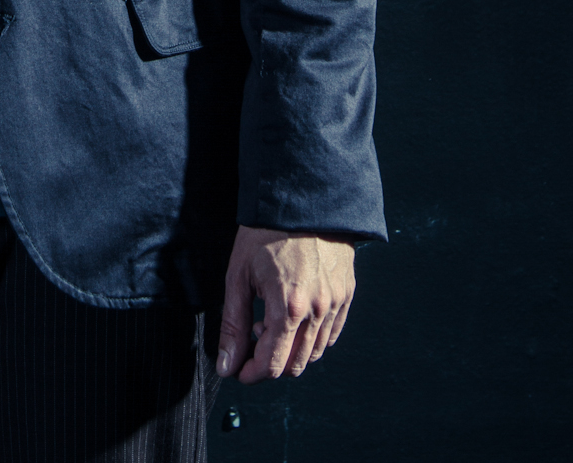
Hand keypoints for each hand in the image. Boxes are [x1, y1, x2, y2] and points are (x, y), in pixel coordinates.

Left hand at [216, 226, 354, 383]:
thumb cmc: (265, 233)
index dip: (252, 374)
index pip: (273, 365)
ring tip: (270, 323)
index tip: (240, 370)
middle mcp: (317, 312)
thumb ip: (233, 325)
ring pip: (315, 353)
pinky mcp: (347, 294)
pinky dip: (312, 338)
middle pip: (295, 365)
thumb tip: (227, 365)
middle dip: (270, 364)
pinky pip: (332, 334)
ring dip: (291, 351)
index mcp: (288, 309)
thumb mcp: (239, 276)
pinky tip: (294, 319)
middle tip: (253, 343)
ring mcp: (336, 303)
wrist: (301, 198)